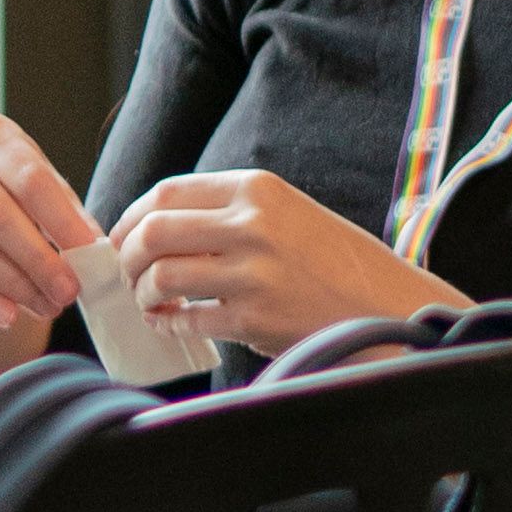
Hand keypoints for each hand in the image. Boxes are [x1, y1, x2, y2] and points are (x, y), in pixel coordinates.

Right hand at [0, 115, 97, 338]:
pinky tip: (9, 315)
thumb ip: (64, 211)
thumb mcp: (39, 183)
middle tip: (68, 292)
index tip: (91, 255)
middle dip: (37, 259)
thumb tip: (93, 252)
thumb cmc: (10, 185)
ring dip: (12, 283)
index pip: (29, 179)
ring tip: (46, 306)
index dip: (62, 220)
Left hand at [107, 173, 457, 362]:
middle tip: (128, 276)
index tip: (121, 239)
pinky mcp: (255, 316)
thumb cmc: (334, 262)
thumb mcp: (286, 214)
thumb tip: (151, 227)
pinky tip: (172, 322)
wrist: (390, 305)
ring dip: (144, 293)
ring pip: (161, 275)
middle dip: (127, 258)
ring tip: (152, 301)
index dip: (130, 217)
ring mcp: (253, 272)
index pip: (166, 192)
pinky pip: (187, 317)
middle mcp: (253, 224)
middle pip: (152, 232)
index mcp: (258, 189)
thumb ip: (227, 213)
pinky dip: (169, 322)